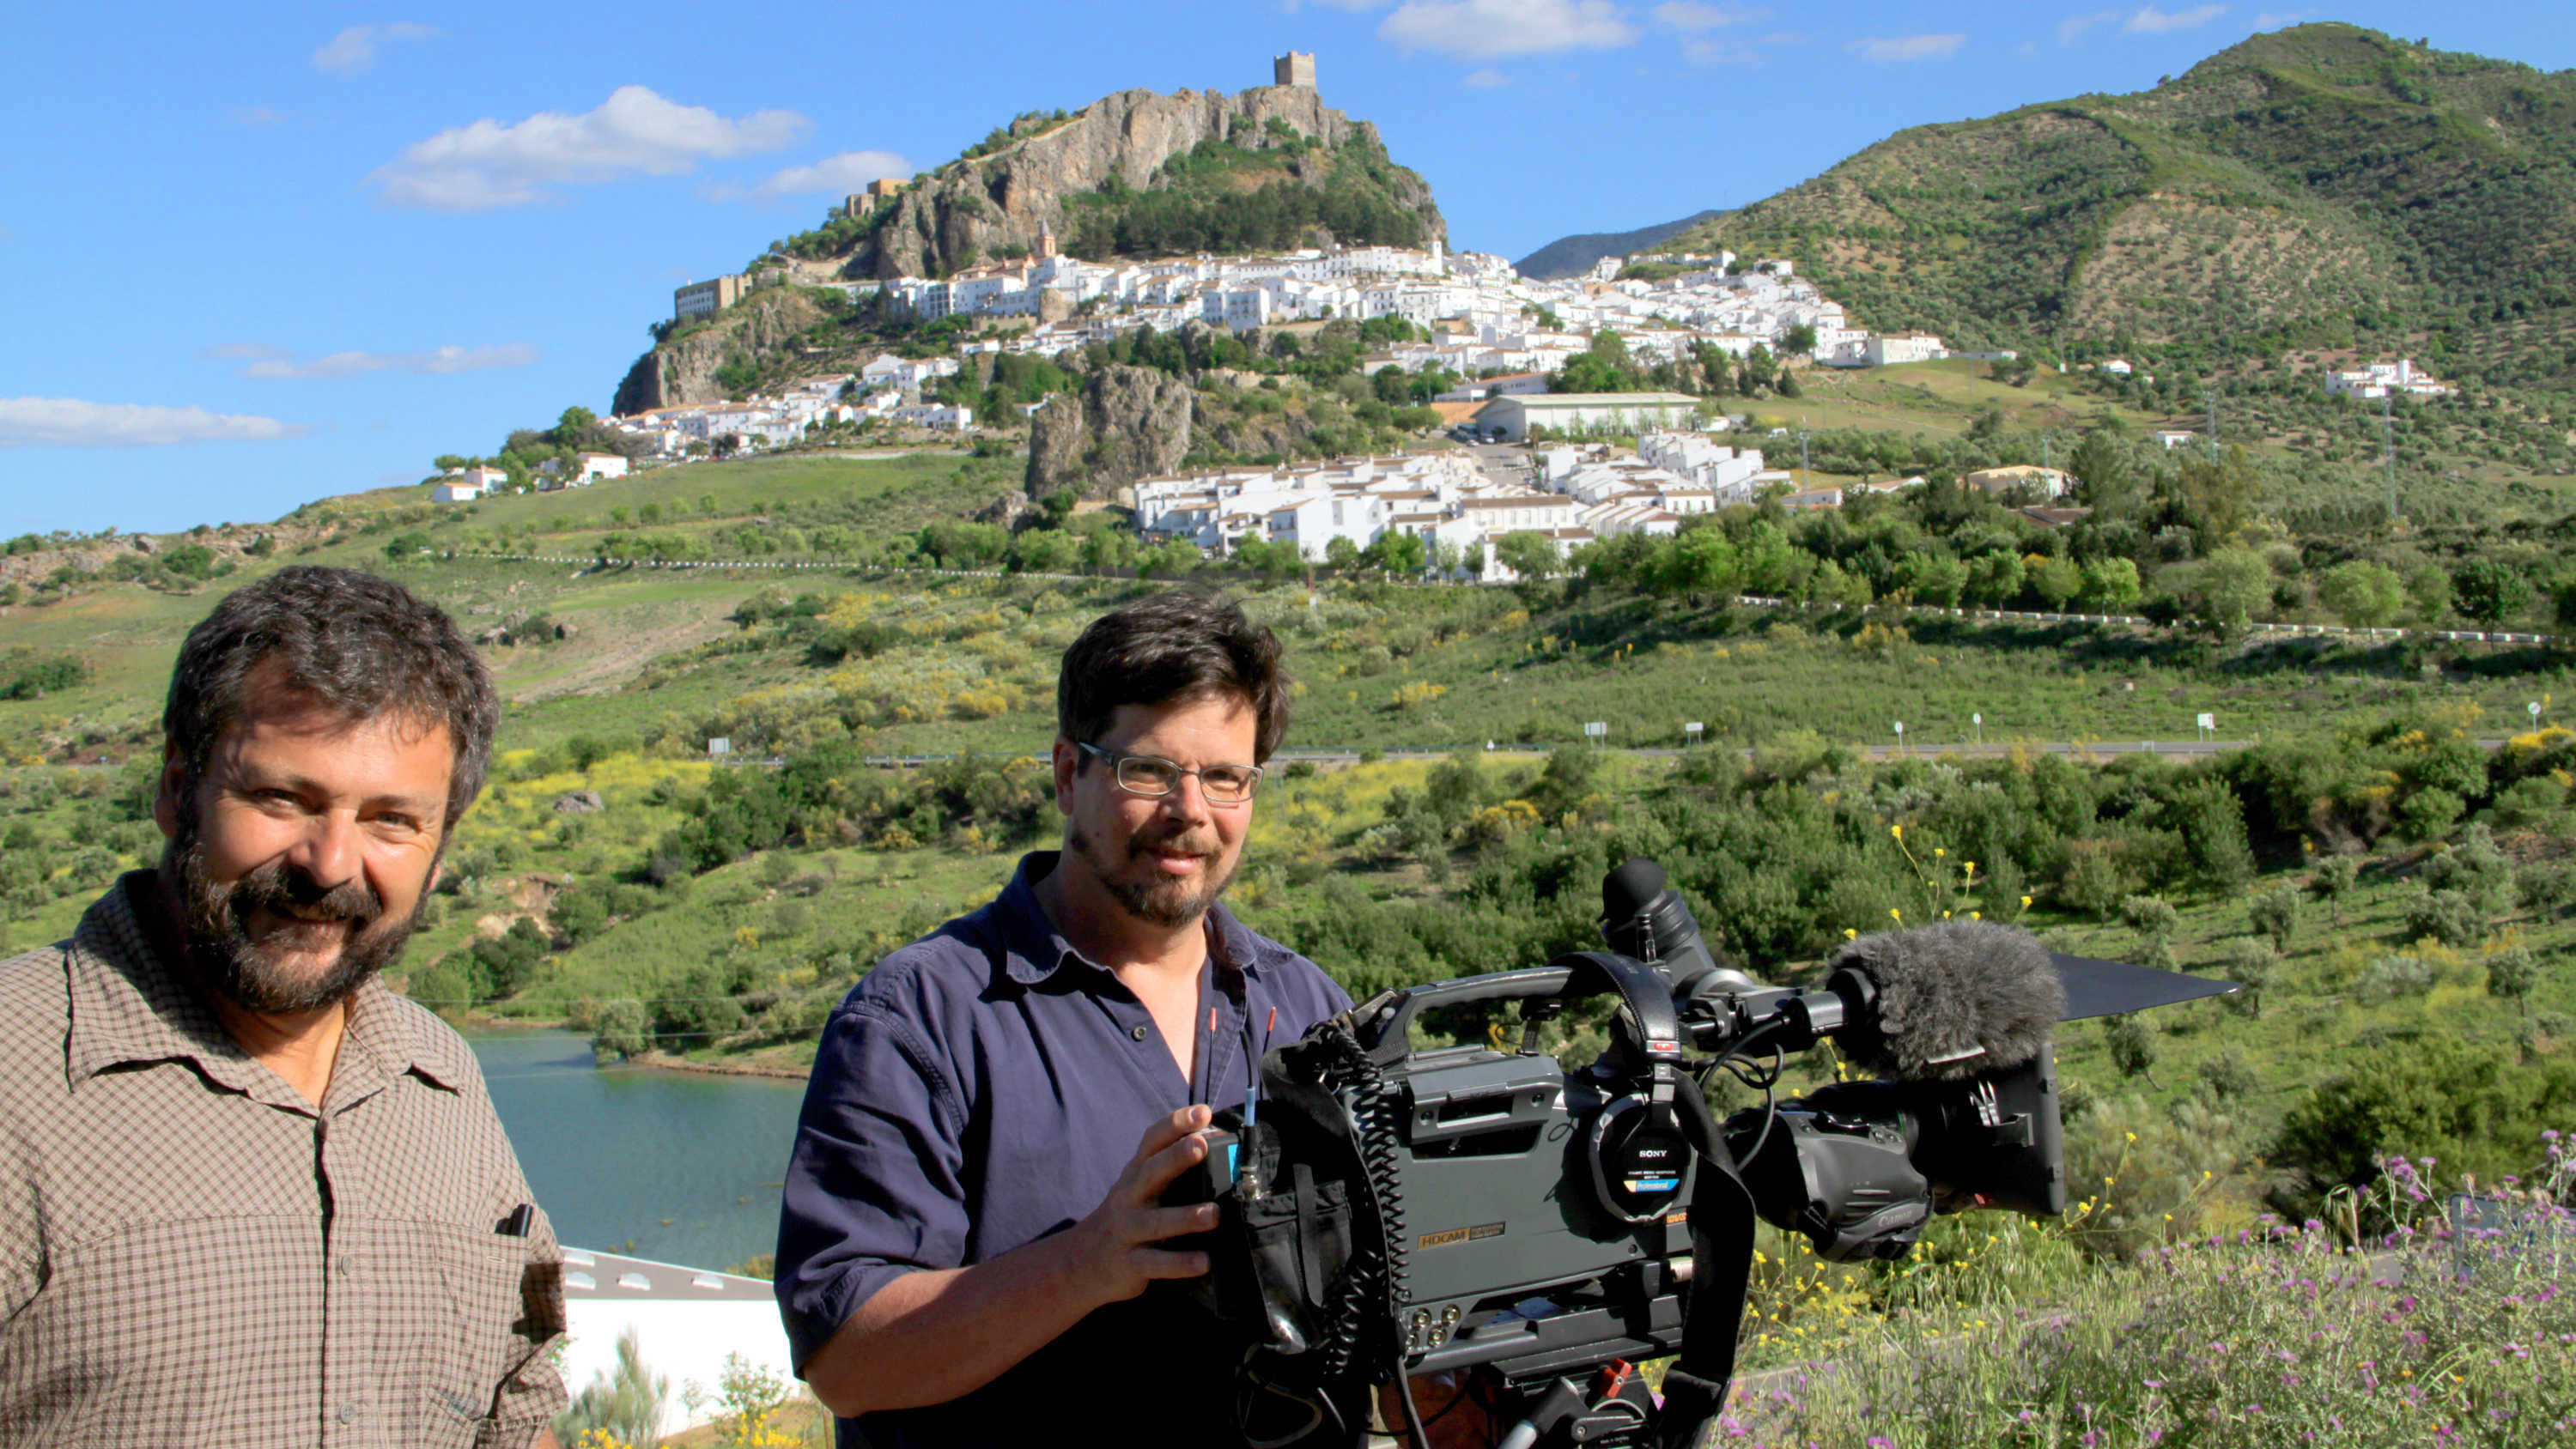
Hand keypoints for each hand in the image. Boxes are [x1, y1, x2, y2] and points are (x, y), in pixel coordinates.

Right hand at [1063, 1104, 1219, 1305]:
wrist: (1084, 1260)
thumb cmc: (1130, 1214)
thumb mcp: (1143, 1186)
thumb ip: (1172, 1166)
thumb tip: (1217, 1140)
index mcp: (1137, 1172)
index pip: (1153, 1140)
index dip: (1176, 1123)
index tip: (1203, 1112)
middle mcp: (1130, 1196)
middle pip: (1152, 1173)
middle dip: (1176, 1158)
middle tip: (1201, 1146)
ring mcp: (1128, 1229)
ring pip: (1157, 1222)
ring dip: (1186, 1217)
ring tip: (1214, 1214)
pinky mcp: (1130, 1263)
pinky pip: (1156, 1263)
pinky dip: (1180, 1263)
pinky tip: (1204, 1262)